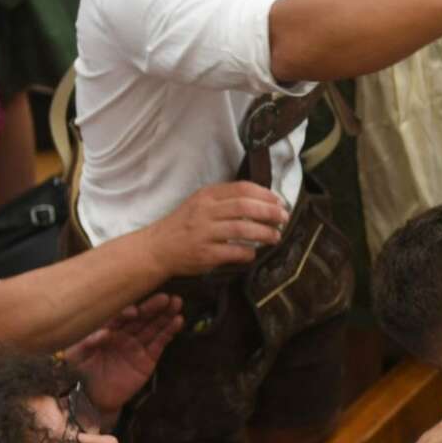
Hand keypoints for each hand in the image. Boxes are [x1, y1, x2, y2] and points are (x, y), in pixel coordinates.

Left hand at [63, 295, 184, 420]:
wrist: (92, 399)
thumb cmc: (80, 374)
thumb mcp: (76, 355)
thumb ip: (88, 341)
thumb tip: (106, 333)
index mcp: (106, 330)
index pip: (119, 316)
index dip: (127, 312)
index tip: (134, 313)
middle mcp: (124, 335)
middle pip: (141, 318)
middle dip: (153, 307)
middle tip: (165, 298)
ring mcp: (137, 346)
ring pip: (153, 327)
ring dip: (166, 315)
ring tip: (177, 302)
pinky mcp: (148, 359)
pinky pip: (160, 343)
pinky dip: (169, 332)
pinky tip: (178, 321)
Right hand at [145, 181, 289, 275]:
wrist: (157, 248)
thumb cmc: (185, 224)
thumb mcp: (201, 203)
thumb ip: (227, 199)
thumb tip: (264, 200)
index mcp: (207, 195)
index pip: (242, 188)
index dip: (266, 195)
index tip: (280, 202)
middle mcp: (205, 211)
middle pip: (245, 207)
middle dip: (270, 212)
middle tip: (284, 219)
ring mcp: (204, 233)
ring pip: (242, 228)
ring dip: (264, 233)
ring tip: (276, 236)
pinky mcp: (204, 254)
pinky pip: (233, 251)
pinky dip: (248, 252)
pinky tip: (254, 252)